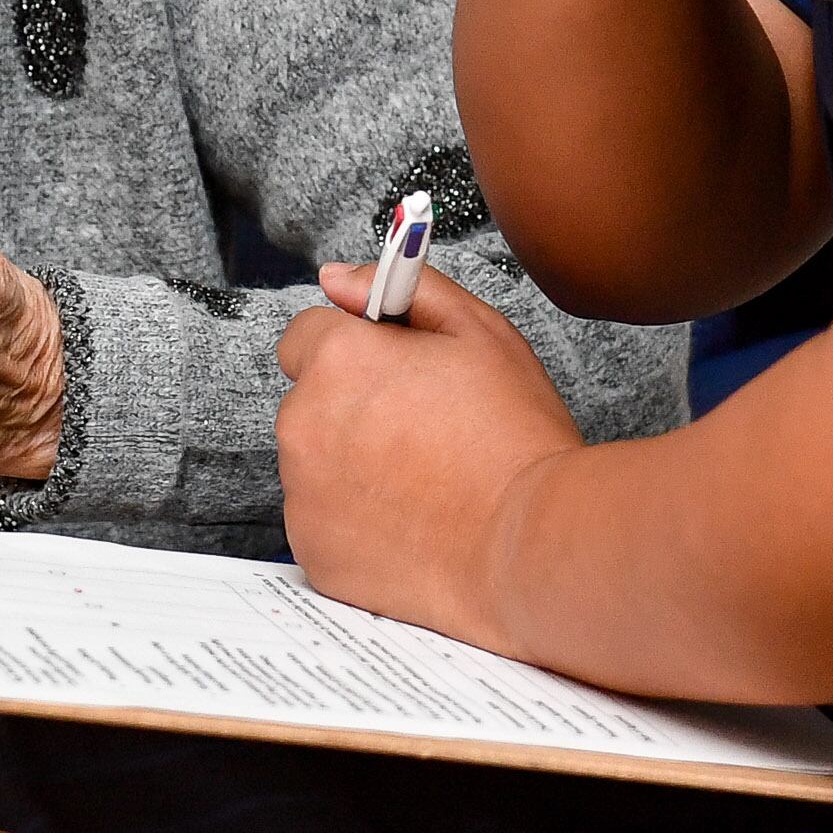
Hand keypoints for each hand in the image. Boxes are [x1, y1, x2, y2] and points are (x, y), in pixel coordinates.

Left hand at [273, 256, 582, 655]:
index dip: (356, 350)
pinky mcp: (314, 553)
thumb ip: (400, 288)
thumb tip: (338, 279)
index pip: (306, 335)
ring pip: (315, 463)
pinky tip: (410, 523)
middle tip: (422, 431)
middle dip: (351, 408)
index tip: (395, 374)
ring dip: (350, 464)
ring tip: (422, 481)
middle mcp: (303, 424)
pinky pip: (323, 522)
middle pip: (310, 401)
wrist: (529, 546)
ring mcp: (303, 495)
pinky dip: (355, 521)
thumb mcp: (478, 332)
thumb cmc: (513, 437)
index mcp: (338, 359)